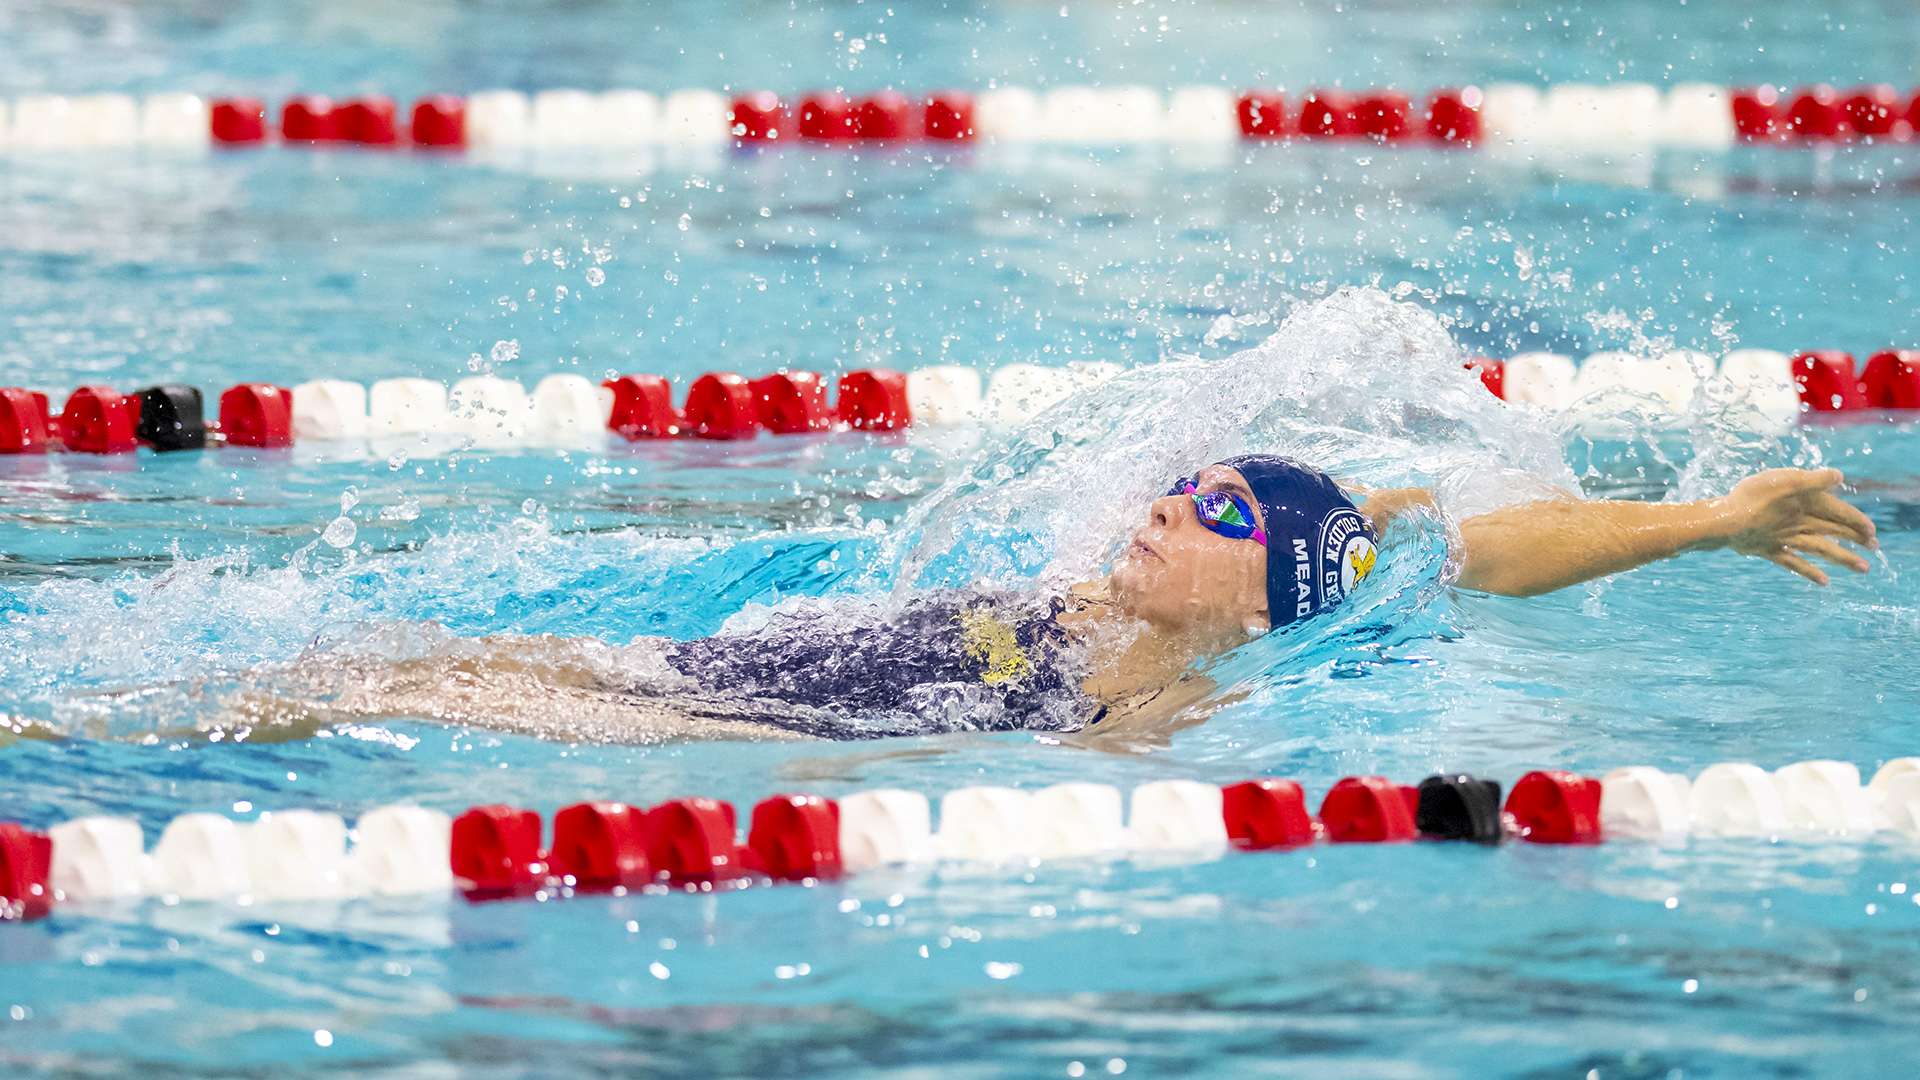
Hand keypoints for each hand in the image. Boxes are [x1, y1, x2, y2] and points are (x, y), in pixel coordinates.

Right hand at [1711, 468, 1877, 584]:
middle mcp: (1801, 525)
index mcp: (1806, 505)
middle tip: (1875, 547)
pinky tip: (1824, 582)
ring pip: (1821, 549)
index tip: (1872, 530)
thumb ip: (1814, 479)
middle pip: (1834, 531)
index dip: (1857, 520)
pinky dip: (1810, 572)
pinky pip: (1794, 563)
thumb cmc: (1752, 496)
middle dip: (1856, 539)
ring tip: (1864, 568)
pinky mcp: (1770, 550)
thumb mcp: (1784, 479)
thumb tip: (1839, 478)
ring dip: (1843, 559)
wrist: (1725, 522)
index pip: (1839, 512)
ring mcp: (1786, 540)